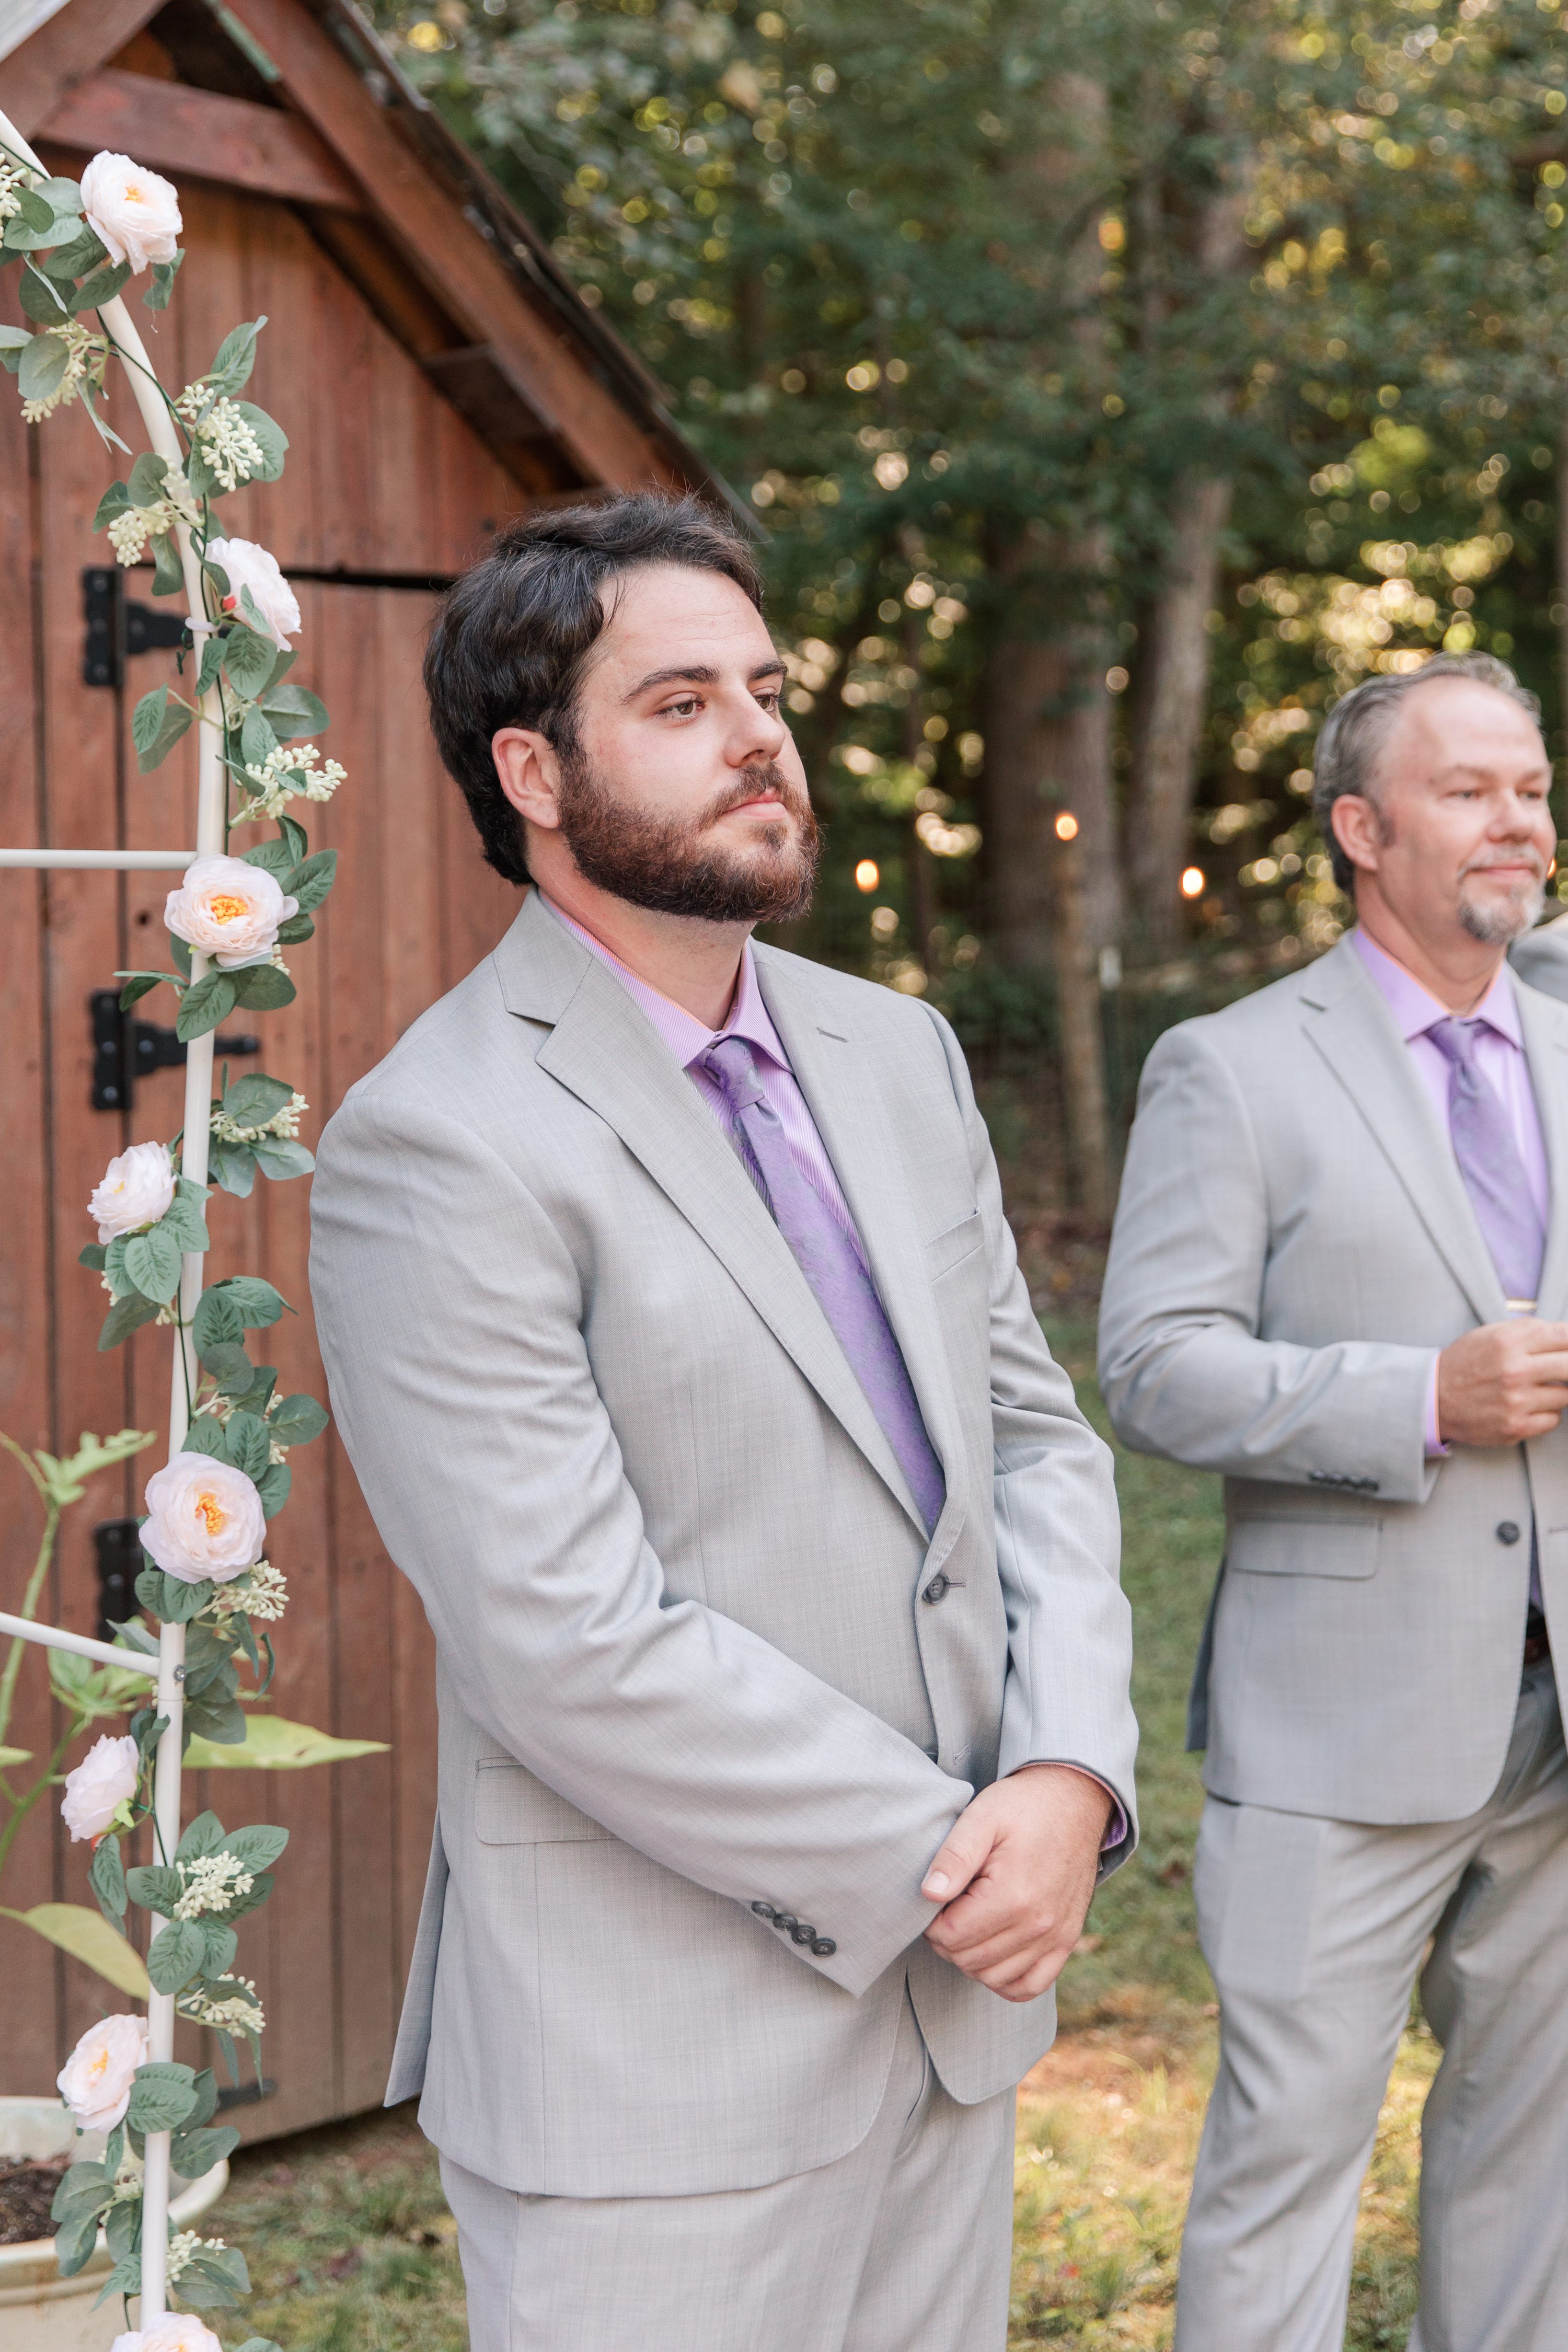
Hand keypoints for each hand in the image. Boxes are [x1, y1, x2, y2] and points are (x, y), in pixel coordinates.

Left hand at [920, 1764, 1111, 2002]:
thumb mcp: (982, 1817)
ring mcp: (1057, 1937)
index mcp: (1013, 1895)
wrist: (1074, 1802)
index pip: (952, 1937)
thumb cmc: (1024, 1807)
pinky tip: (992, 1954)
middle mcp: (1038, 1925)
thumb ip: (954, 1856)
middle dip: (947, 1941)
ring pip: (995, 1977)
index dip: (931, 1923)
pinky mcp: (1067, 1940)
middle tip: (948, 1910)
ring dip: (972, 1959)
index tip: (935, 1900)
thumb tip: (929, 1894)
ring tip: (969, 1925)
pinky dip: (1006, 1980)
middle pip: (970, 1960)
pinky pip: (1031, 1986)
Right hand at [1437, 1319, 1567, 1446]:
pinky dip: (1546, 1412)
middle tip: (1560, 1368)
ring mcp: (1516, 1401)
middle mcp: (1514, 1371)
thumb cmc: (1465, 1364)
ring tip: (1537, 1387)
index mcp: (1508, 1342)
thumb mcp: (1490, 1333)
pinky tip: (1528, 1405)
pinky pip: (1554, 1419)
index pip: (1565, 1335)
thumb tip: (1565, 1334)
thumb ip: (1529, 1329)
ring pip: (1567, 1395)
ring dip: (1557, 1390)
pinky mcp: (1516, 1427)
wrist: (1433, 1399)